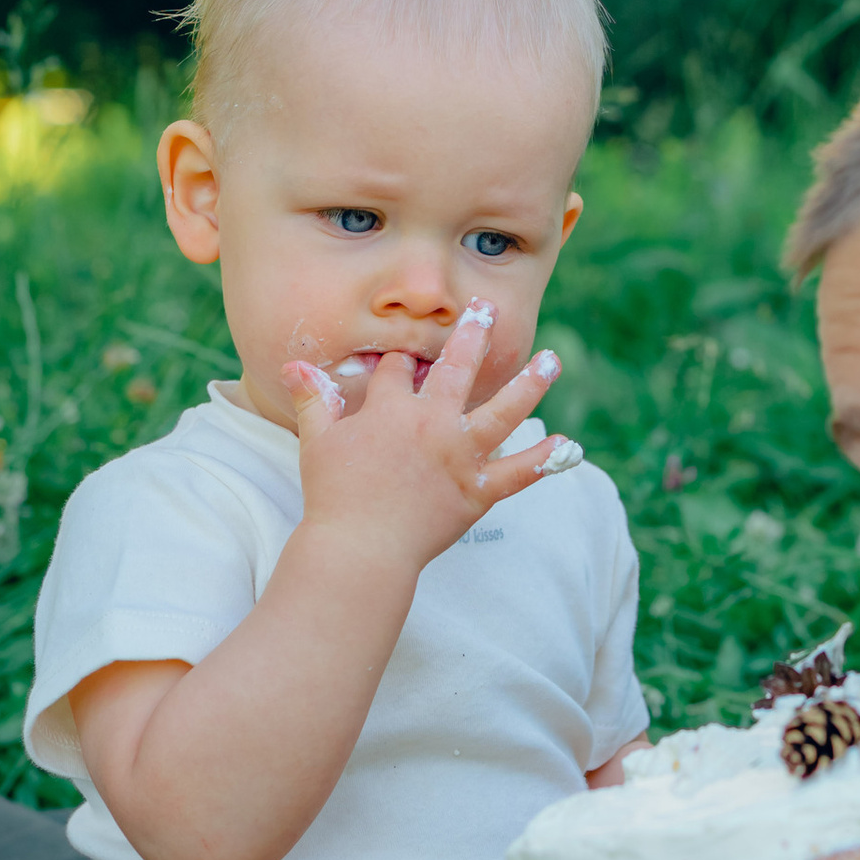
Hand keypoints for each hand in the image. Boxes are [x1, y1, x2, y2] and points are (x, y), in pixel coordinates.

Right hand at [282, 301, 573, 577]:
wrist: (359, 550)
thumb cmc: (333, 496)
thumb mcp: (317, 442)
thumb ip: (314, 399)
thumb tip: (294, 365)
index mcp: (391, 409)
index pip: (398, 368)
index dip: (399, 357)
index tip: (404, 350)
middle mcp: (432, 424)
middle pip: (457, 368)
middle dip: (473, 335)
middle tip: (488, 309)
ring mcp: (460, 456)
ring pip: (503, 410)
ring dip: (530, 383)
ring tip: (552, 359)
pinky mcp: (478, 491)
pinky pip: (518, 473)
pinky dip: (542, 459)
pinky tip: (565, 444)